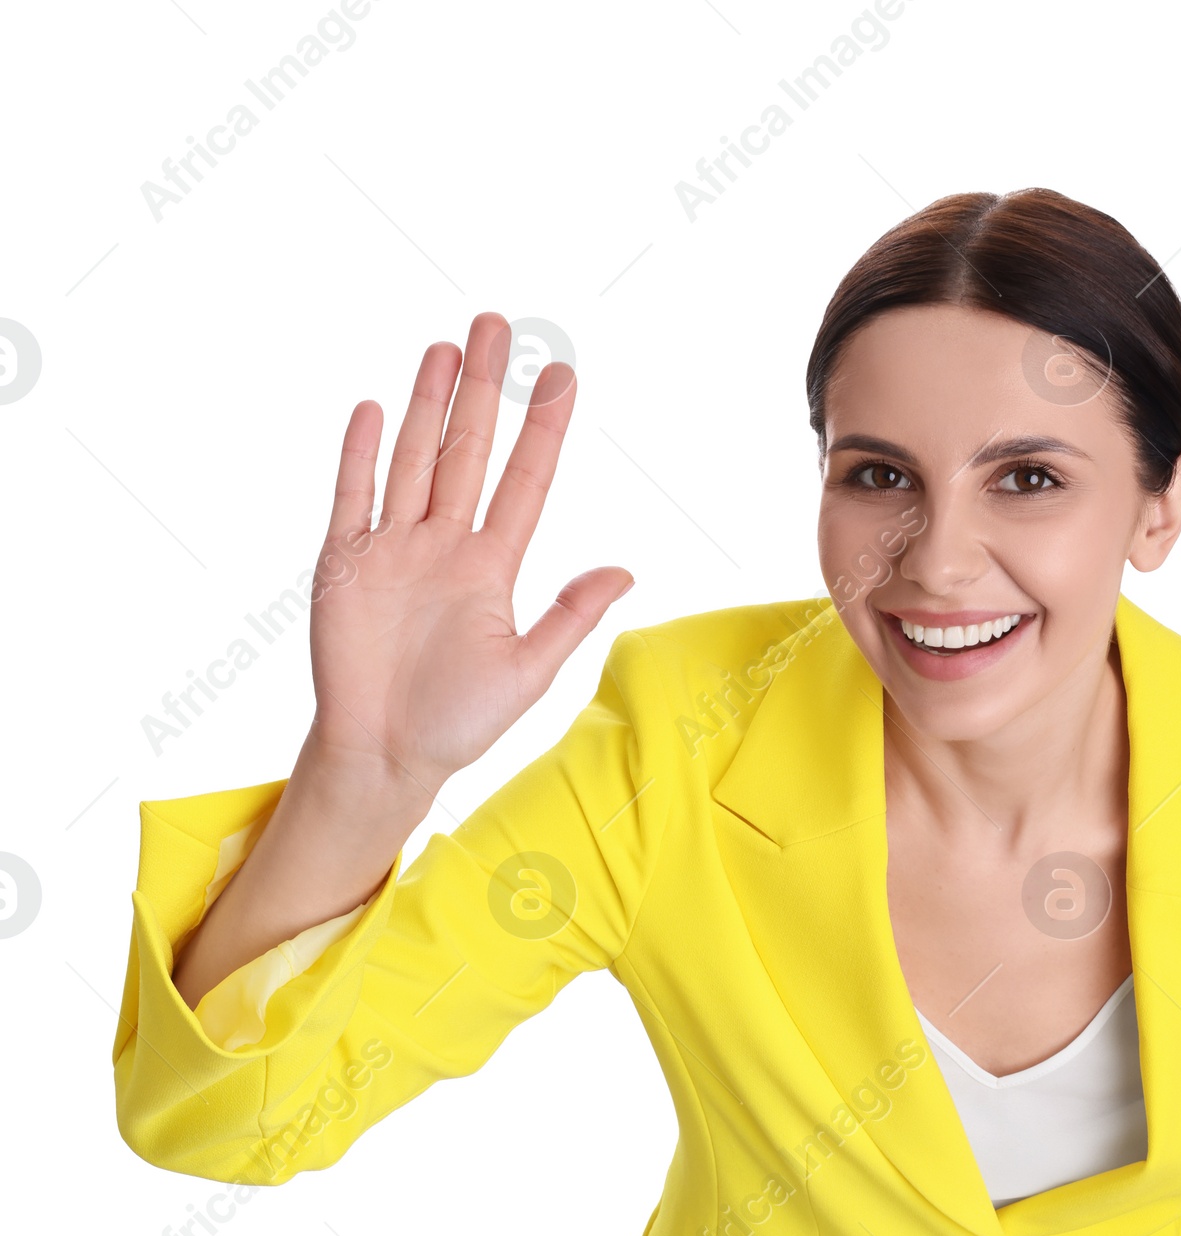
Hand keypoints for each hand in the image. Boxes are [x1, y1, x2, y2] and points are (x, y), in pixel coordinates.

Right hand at [172, 313, 632, 1009]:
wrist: (385, 755)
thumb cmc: (458, 723)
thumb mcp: (528, 673)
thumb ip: (571, 617)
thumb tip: (625, 571)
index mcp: (492, 569)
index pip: (525, 481)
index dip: (543, 428)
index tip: (563, 374)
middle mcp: (444, 547)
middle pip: (468, 451)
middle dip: (484, 389)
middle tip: (498, 326)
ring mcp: (393, 550)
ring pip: (415, 460)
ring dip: (430, 404)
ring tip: (447, 347)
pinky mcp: (346, 563)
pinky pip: (354, 497)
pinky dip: (363, 455)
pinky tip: (376, 411)